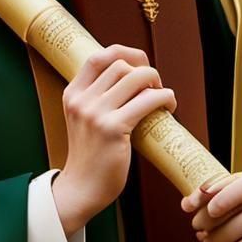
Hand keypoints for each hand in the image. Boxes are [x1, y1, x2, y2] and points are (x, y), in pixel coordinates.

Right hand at [52, 44, 175, 235]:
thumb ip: (97, 97)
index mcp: (72, 94)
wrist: (82, 188)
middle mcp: (81, 100)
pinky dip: (164, 97)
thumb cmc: (90, 154)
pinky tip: (169, 106)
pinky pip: (147, 100)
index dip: (123, 53)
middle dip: (143, 70)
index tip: (138, 64)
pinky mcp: (113, 129)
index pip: (98, 57)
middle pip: (120, 65)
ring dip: (156, 82)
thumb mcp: (83, 118)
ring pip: (135, 78)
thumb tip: (130, 75)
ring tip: (162, 96)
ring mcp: (95, 114)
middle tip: (154, 86)